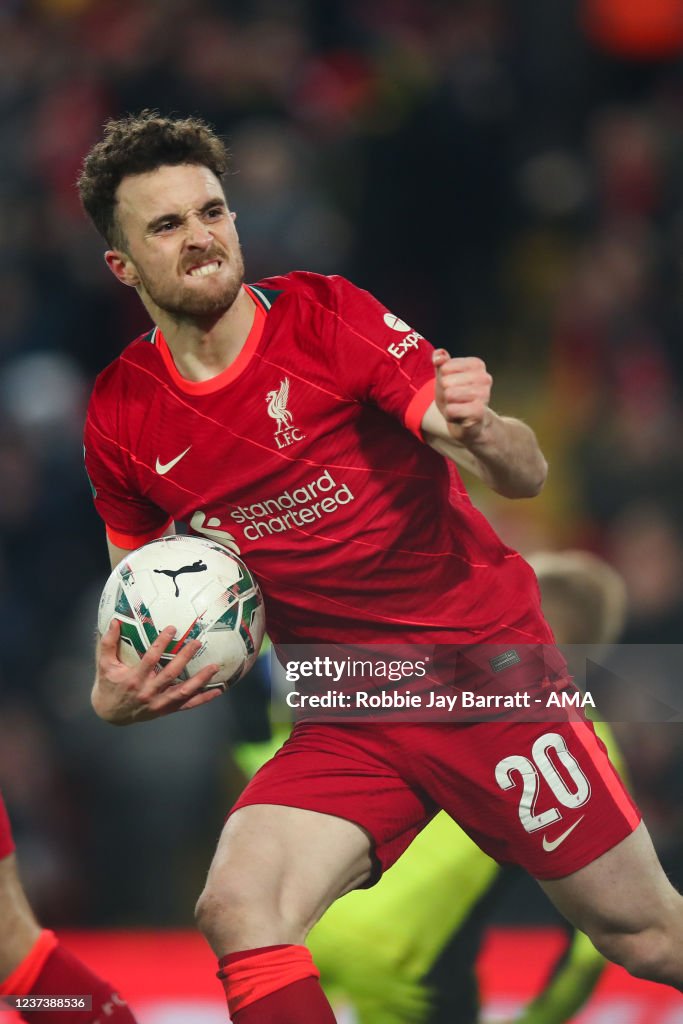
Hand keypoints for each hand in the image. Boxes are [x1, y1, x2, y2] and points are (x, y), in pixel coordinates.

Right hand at [93, 619, 221, 724]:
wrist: (110, 714)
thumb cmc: (108, 684)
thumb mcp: (104, 664)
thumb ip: (108, 643)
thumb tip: (115, 620)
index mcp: (134, 679)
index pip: (150, 659)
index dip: (161, 643)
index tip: (172, 628)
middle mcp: (148, 692)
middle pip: (170, 674)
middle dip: (185, 657)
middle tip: (197, 642)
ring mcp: (159, 703)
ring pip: (183, 692)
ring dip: (200, 680)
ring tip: (214, 666)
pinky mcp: (166, 710)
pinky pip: (187, 705)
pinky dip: (203, 699)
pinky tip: (218, 691)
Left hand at [433, 350, 492, 443]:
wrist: (468, 424)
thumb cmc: (455, 397)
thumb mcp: (444, 378)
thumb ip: (440, 364)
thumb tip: (439, 355)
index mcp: (477, 364)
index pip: (445, 367)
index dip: (442, 379)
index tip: (453, 387)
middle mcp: (485, 378)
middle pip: (446, 381)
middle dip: (445, 393)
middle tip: (454, 400)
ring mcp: (484, 395)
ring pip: (449, 395)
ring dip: (448, 404)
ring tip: (457, 407)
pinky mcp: (479, 412)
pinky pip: (451, 410)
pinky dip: (450, 415)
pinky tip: (460, 416)